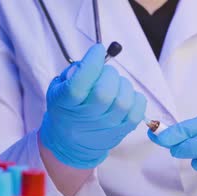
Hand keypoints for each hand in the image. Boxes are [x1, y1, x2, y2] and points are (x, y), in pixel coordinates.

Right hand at [40, 44, 146, 168]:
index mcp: (66, 103)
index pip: (80, 81)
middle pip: (105, 91)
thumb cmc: (67, 109)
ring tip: (114, 85)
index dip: (92, 62)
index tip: (98, 50)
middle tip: (105, 73)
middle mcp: (87, 117)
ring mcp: (107, 126)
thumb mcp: (58, 88)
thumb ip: (73, 72)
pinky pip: (137, 109)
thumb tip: (96, 60)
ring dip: (122, 85)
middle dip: (108, 73)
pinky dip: (135, 97)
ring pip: (124, 99)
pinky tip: (124, 95)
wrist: (72, 143)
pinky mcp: (123, 130)